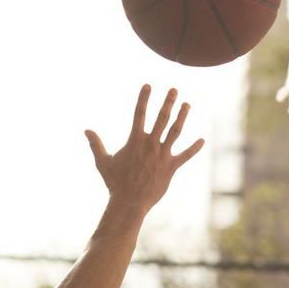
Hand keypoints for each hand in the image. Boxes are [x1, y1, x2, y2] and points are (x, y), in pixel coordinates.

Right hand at [85, 85, 203, 214]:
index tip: (148, 85)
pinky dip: (194, 148)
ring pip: (175, 131)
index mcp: (135, 140)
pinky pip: (185, 156)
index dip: (144, 98)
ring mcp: (162, 155)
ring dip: (182, 116)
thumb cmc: (114, 183)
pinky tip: (202, 140)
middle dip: (168, 102)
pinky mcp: (170, 168)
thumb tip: (86, 130)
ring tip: (187, 105)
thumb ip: (96, 144)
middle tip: (174, 90)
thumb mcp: (103, 162)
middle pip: (161, 118)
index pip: (139, 113)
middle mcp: (150, 144)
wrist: (129, 202)